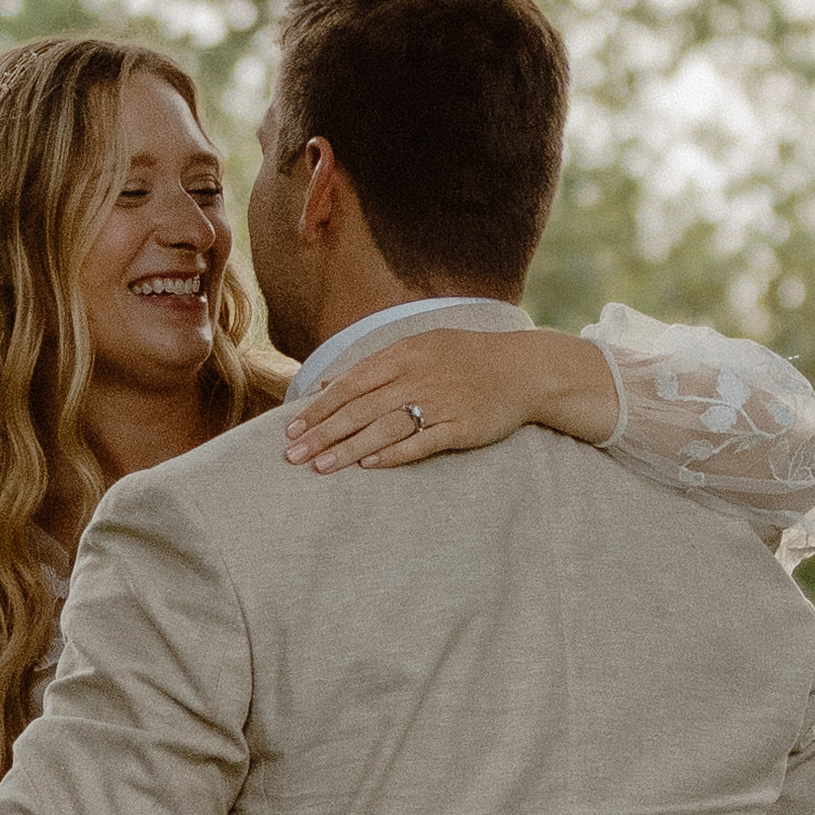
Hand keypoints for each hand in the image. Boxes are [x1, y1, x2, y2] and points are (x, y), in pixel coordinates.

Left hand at [286, 324, 618, 475]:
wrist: (522, 369)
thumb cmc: (464, 358)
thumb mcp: (418, 347)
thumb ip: (373, 366)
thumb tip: (327, 385)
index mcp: (404, 355)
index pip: (351, 383)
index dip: (320, 408)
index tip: (292, 428)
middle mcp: (419, 377)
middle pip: (361, 409)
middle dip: (323, 433)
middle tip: (293, 455)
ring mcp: (440, 403)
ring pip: (385, 428)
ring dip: (350, 449)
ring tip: (321, 467)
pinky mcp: (461, 428)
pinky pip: (422, 443)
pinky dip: (395, 455)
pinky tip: (369, 466)